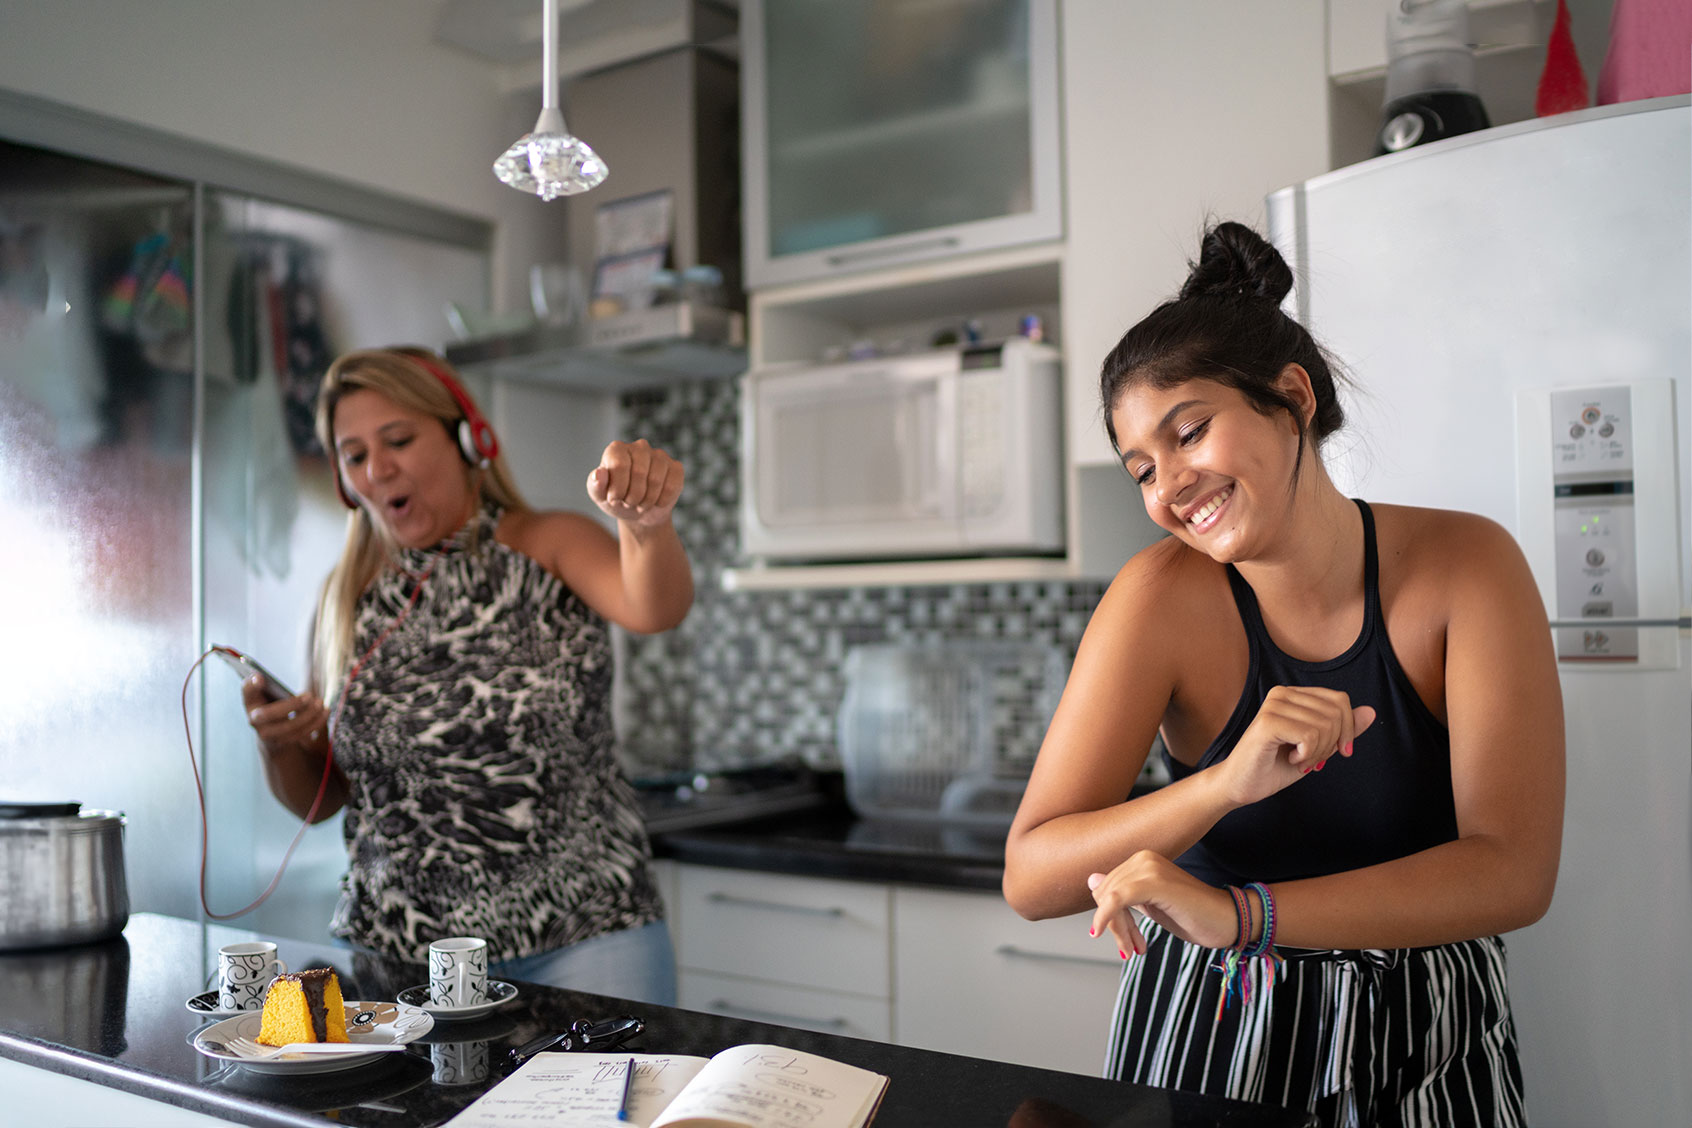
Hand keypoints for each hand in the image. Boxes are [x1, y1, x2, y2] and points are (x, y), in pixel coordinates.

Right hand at [242, 678, 328, 752]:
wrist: (271, 729)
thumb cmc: (269, 703)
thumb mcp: (264, 692)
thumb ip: (259, 683)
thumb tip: (258, 676)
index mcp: (250, 702)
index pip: (247, 693)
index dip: (252, 686)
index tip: (261, 678)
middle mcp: (255, 721)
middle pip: (270, 715)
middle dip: (291, 705)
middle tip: (309, 696)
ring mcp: (269, 734)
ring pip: (289, 728)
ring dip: (308, 715)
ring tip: (320, 703)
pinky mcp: (284, 742)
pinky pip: (301, 734)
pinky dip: (315, 723)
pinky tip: (325, 711)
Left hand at [586, 439, 683, 529]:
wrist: (638, 511)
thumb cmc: (616, 499)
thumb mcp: (599, 496)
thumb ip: (595, 485)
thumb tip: (600, 473)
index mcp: (617, 449)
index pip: (620, 465)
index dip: (618, 489)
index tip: (614, 499)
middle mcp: (639, 446)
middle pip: (639, 473)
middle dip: (632, 497)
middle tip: (629, 504)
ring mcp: (659, 455)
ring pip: (656, 480)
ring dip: (647, 501)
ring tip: (640, 504)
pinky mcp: (675, 467)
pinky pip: (672, 486)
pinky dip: (662, 501)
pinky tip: (656, 502)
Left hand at [1087, 850, 1235, 954]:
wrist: (1227, 921)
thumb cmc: (1193, 916)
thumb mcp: (1150, 906)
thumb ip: (1123, 894)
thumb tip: (1091, 879)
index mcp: (1142, 860)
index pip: (1107, 887)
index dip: (1108, 916)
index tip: (1125, 939)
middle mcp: (1143, 857)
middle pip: (1105, 893)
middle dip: (1114, 924)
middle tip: (1131, 948)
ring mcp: (1149, 867)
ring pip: (1109, 899)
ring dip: (1118, 929)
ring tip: (1135, 948)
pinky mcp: (1154, 882)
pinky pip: (1116, 899)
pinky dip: (1105, 917)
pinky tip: (1099, 932)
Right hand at [1218, 686, 1375, 806]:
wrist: (1240, 786)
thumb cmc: (1275, 766)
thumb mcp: (1318, 747)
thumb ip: (1342, 730)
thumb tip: (1371, 711)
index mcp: (1293, 694)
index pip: (1340, 700)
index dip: (1347, 729)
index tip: (1338, 752)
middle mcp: (1281, 693)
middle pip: (1336, 713)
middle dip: (1331, 744)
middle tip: (1311, 759)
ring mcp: (1273, 706)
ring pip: (1325, 726)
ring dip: (1318, 752)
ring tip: (1299, 759)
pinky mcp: (1267, 723)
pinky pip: (1310, 735)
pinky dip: (1307, 755)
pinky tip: (1291, 758)